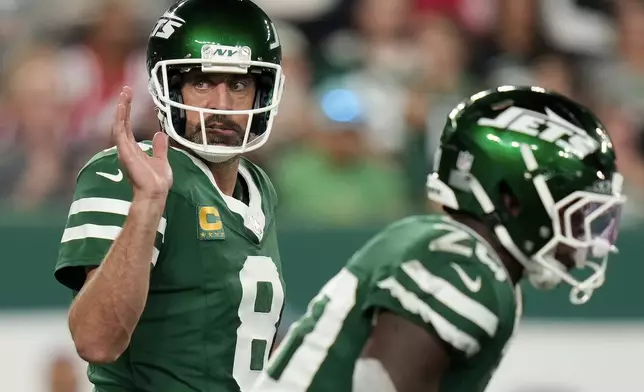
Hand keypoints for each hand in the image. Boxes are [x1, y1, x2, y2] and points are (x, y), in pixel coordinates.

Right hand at [113, 86, 172, 200]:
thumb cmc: (157, 182)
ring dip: (121, 108)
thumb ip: (159, 147)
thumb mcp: (161, 160)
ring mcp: (124, 150)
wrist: (156, 193)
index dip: (127, 112)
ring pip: (118, 124)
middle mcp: (126, 148)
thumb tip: (160, 135)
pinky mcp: (124, 151)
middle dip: (123, 106)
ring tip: (124, 94)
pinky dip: (120, 118)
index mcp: (133, 150)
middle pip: (121, 122)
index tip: (129, 97)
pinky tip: (122, 106)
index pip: (127, 127)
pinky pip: (119, 131)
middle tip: (125, 90)